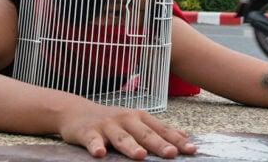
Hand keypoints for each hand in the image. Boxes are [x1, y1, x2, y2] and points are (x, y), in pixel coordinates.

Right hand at [59, 104, 196, 158]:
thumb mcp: (136, 121)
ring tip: (140, 155)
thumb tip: (183, 135)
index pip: (162, 130)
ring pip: (121, 138)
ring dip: (131, 146)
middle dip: (159, 143)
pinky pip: (92, 140)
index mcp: (140, 118)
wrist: (76, 111)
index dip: (177, 140)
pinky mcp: (88, 132)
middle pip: (145, 133)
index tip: (191, 150)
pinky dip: (96, 146)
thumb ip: (157, 129)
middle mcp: (126, 119)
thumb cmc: (111, 120)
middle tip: (171, 153)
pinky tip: (99, 153)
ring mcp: (107, 125)